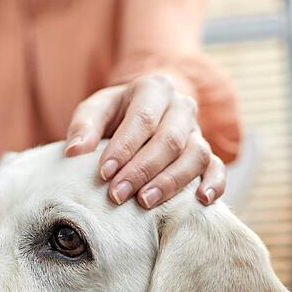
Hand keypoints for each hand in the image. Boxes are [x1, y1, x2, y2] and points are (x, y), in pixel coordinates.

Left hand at [64, 74, 225, 208]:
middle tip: (117, 195)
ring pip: (196, 155)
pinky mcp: (208, 153)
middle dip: (142, 170)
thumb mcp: (94, 110)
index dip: (124, 148)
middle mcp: (181, 106)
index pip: (143, 118)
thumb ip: (83, 126)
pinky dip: (214, 184)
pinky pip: (218, 167)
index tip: (104, 173)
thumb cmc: (114, 114)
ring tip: (144, 203)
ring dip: (171, 182)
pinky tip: (201, 201)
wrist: (140, 114)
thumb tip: (74, 152)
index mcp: (154, 89)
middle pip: (170, 139)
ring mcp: (197, 130)